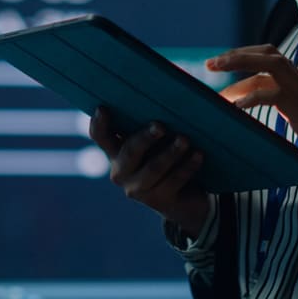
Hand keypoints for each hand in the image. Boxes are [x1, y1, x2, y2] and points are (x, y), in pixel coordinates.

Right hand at [87, 107, 210, 236]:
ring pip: (154, 169)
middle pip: (129, 152)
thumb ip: (153, 123)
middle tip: (161, 126)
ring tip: (185, 140)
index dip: (99, 123)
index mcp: (116, 151)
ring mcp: (138, 189)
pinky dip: (187, 166)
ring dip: (171, 153)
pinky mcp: (159, 201)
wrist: (185, 197)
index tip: (103, 108)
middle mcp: (121, 171)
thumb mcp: (156, 140)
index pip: (100, 136)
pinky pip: (174, 180)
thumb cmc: (167, 155)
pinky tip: (198, 155)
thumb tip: (171, 97)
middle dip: (145, 138)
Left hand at [209, 45, 297, 206]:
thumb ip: (291, 117)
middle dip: (239, 53)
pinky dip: (251, 98)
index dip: (248, 59)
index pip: (275, 61)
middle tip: (212, 62)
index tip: (225, 66)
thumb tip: (262, 118)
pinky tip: (235, 108)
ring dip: (240, 63)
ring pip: (272, 64)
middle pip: (271, 53)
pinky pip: (274, 95)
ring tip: (215, 70)